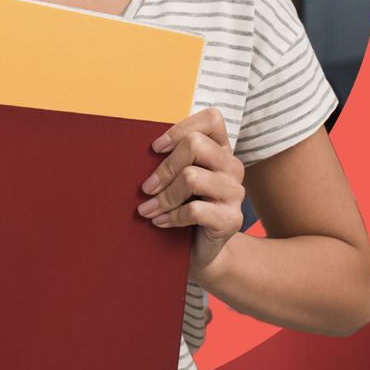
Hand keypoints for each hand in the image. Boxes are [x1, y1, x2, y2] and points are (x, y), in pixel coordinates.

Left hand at [137, 108, 244, 278]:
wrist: (202, 250)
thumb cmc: (183, 206)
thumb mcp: (177, 177)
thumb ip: (169, 158)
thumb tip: (133, 144)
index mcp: (221, 149)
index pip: (211, 119)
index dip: (180, 129)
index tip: (155, 148)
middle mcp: (233, 166)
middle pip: (195, 144)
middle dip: (164, 167)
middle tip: (146, 187)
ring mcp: (236, 193)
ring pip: (192, 177)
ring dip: (164, 196)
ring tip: (148, 209)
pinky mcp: (233, 219)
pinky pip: (195, 210)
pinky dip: (171, 216)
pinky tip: (160, 222)